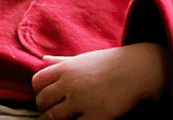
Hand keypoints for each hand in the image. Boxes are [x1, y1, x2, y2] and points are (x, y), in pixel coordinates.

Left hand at [32, 44, 172, 119]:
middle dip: (46, 109)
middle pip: (42, 101)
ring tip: (66, 119)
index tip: (49, 98)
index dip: (40, 93)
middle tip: (54, 113)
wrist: (136, 70)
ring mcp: (81, 100)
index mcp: (65, 68)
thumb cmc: (109, 64)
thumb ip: (61, 61)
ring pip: (54, 117)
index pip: (37, 82)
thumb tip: (42, 61)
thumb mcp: (83, 59)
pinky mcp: (95, 116)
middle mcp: (70, 83)